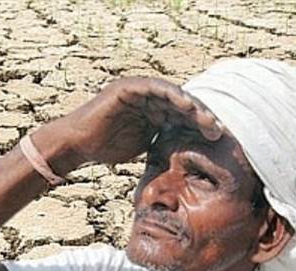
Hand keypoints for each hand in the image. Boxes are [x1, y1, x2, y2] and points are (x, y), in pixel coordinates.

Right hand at [35, 77, 224, 171]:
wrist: (76, 144)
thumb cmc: (103, 148)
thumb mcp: (142, 145)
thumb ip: (161, 142)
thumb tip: (183, 157)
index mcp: (151, 109)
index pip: (181, 115)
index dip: (199, 126)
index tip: (217, 139)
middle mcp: (147, 96)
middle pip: (181, 104)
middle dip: (201, 117)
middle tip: (218, 130)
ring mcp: (138, 90)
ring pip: (173, 95)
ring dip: (192, 107)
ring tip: (208, 120)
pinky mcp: (128, 88)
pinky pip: (156, 88)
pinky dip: (172, 96)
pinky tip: (187, 107)